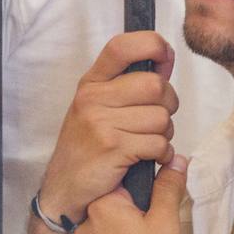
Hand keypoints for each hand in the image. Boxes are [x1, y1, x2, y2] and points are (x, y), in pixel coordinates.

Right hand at [37, 31, 178, 223]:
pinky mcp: (113, 149)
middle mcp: (93, 98)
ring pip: (161, 118)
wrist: (64, 189)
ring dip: (165, 134)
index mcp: (91, 83)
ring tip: (148, 142)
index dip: (152, 44)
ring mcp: (101, 123)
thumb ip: (128, 85)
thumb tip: (165, 62)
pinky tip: (149, 158)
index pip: (122, 47)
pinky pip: (158, 144)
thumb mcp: (97, 107)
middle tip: (159, 120)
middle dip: (169, 104)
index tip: (165, 56)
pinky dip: (162, 154)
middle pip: (155, 85)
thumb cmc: (88, 146)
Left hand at [74, 155, 191, 233]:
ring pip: (111, 228)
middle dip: (137, 211)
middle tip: (158, 229)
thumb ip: (168, 186)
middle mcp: (86, 223)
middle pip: (116, 204)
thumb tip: (174, 161)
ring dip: (128, 233)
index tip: (159, 199)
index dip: (146, 186)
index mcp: (102, 204)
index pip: (123, 179)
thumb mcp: (166, 220)